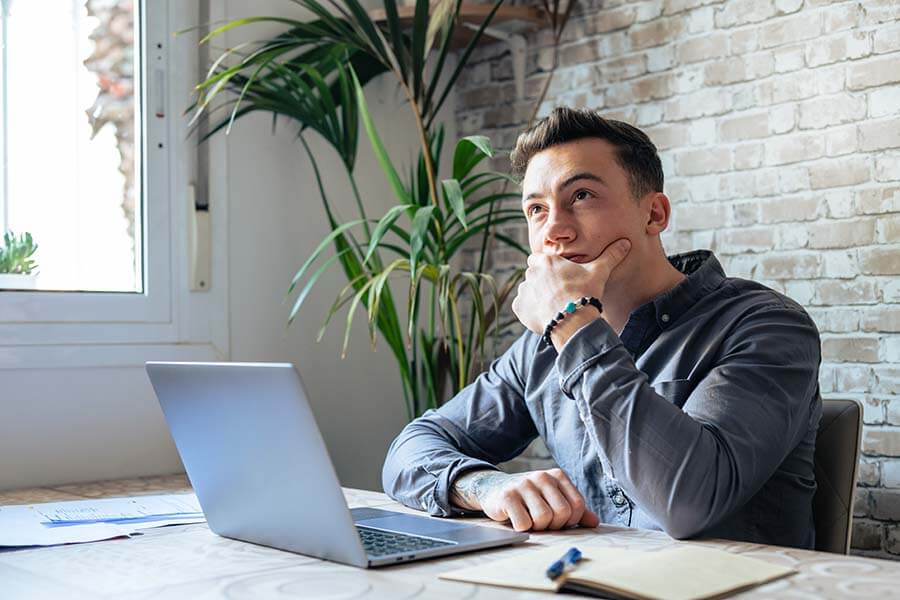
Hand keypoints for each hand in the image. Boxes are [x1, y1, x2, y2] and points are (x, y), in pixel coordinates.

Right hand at [450, 469, 599, 531]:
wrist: (494, 489)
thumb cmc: (528, 498)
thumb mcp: (552, 499)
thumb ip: (574, 509)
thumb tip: (594, 522)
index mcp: (557, 476)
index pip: (577, 505)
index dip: (570, 520)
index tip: (557, 520)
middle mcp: (542, 476)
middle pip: (562, 512)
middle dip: (553, 525)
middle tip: (541, 522)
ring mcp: (524, 484)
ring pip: (544, 518)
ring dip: (537, 527)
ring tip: (529, 520)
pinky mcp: (507, 496)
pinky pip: (524, 523)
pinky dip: (521, 528)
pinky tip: (515, 519)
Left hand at [511, 238, 631, 335]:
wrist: (573, 321)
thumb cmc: (586, 293)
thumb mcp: (599, 272)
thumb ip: (610, 255)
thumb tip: (626, 242)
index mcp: (546, 261)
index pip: (538, 259)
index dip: (547, 267)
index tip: (558, 277)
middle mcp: (530, 273)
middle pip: (533, 275)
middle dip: (542, 282)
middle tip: (558, 293)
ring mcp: (524, 290)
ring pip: (527, 290)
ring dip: (536, 296)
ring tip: (553, 306)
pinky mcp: (519, 308)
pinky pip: (521, 307)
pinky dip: (529, 310)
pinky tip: (545, 315)